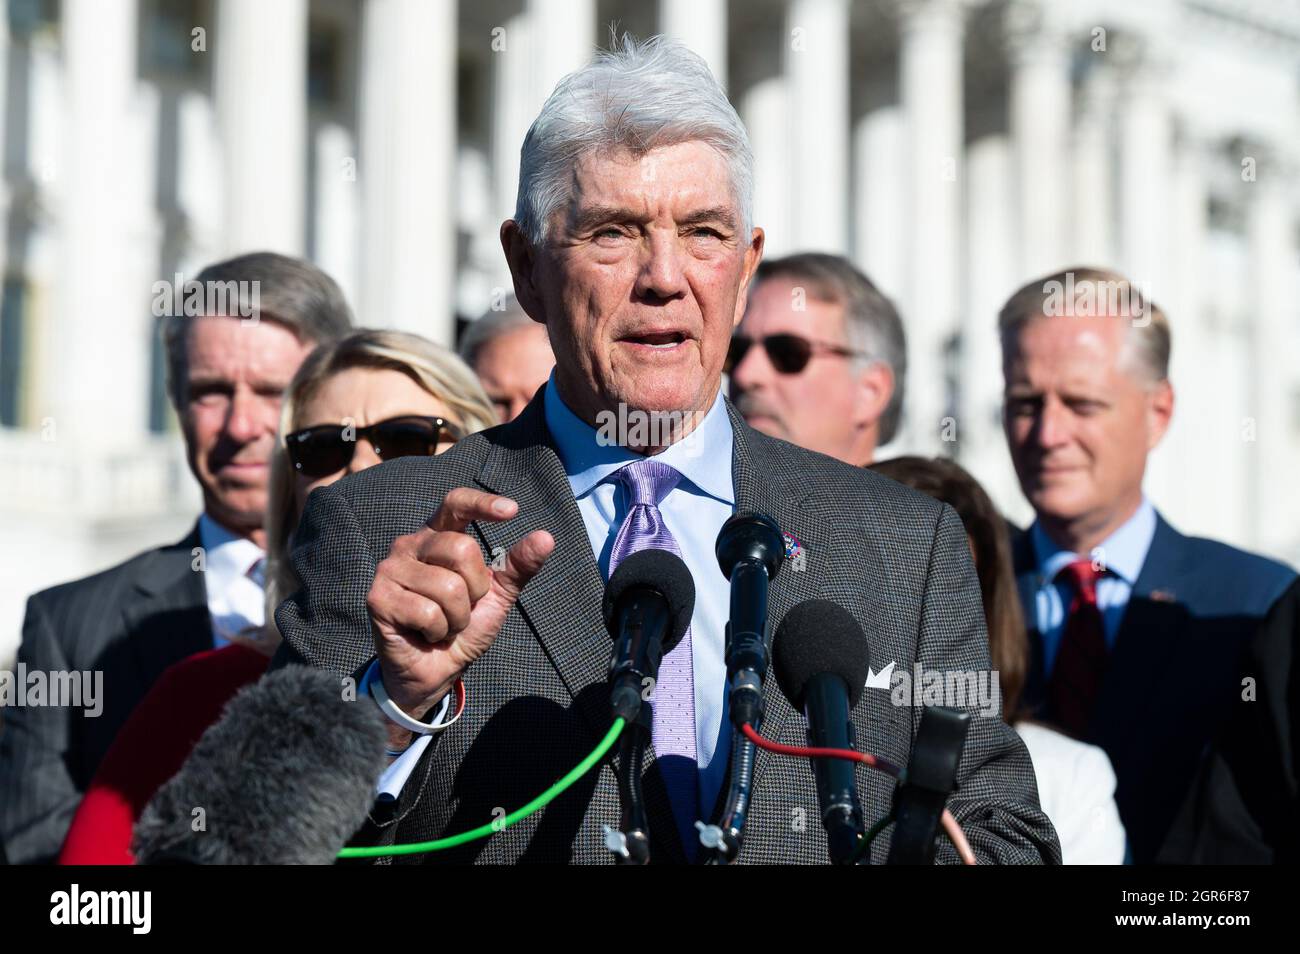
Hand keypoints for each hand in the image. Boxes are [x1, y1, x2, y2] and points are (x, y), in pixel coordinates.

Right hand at [367, 488, 553, 718]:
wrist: (435, 671)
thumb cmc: (462, 627)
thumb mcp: (497, 595)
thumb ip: (518, 566)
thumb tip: (546, 538)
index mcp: (436, 537)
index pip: (455, 504)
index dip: (481, 504)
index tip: (512, 511)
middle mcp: (408, 545)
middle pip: (461, 548)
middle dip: (475, 589)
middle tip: (462, 608)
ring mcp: (390, 570)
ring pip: (448, 586)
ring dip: (457, 617)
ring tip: (443, 624)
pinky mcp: (379, 599)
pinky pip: (428, 612)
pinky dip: (439, 631)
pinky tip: (426, 634)